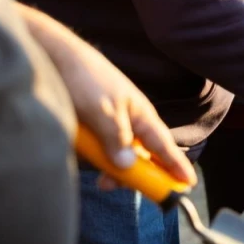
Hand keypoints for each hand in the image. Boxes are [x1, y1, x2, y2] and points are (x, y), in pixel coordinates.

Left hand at [59, 36, 197, 188]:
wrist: (55, 56)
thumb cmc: (84, 78)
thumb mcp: (102, 110)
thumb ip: (115, 138)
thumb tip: (127, 165)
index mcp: (141, 115)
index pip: (164, 145)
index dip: (176, 165)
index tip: (188, 184)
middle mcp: (130, 121)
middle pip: (142, 156)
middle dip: (134, 175)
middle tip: (113, 187)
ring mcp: (112, 122)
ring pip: (121, 154)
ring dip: (111, 168)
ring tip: (98, 180)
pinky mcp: (94, 123)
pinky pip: (102, 147)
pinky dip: (96, 156)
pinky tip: (85, 154)